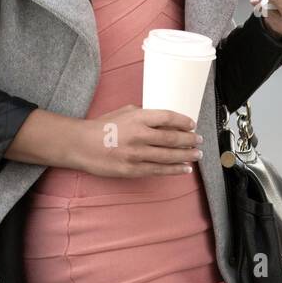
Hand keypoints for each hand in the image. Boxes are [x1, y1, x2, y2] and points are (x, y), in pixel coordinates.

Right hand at [73, 104, 203, 177]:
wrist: (82, 145)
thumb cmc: (102, 126)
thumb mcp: (123, 112)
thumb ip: (144, 114)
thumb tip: (163, 120)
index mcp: (137, 117)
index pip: (167, 117)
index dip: (183, 121)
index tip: (192, 124)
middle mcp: (139, 135)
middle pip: (172, 138)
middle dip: (189, 140)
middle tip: (199, 140)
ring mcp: (136, 154)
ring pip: (169, 155)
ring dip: (186, 155)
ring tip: (197, 154)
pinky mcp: (133, 169)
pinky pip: (159, 170)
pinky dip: (175, 169)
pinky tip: (185, 168)